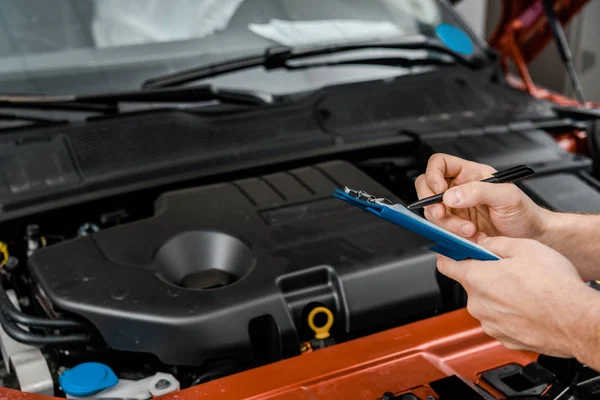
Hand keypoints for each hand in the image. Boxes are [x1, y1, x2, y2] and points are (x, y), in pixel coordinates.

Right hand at [415, 154, 548, 241]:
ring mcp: (456, 210)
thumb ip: (478, 191)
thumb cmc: (525, 214)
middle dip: (431, 203)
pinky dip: (451, 235)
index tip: (440, 190)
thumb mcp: (506, 196)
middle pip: (428, 188)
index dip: (433, 175)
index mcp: (471, 174)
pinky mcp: (455, 228)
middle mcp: (460, 190)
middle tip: (442, 213)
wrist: (532, 239)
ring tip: (469, 230)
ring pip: (432, 212)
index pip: (440, 164)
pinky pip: (441, 229)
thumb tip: (450, 195)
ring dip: (446, 223)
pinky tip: (469, 237)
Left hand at [437, 236, 598, 357]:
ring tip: (524, 290)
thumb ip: (497, 243)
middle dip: (486, 276)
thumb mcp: (525, 248)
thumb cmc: (555, 287)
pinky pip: (500, 321)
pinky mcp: (504, 338)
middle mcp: (478, 304)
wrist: (577, 321)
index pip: (446, 265)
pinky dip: (510, 314)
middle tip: (509, 270)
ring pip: (487, 304)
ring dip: (499, 296)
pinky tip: (528, 306)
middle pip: (471, 284)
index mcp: (477, 279)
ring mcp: (490, 324)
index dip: (449, 255)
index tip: (452, 251)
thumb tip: (484, 243)